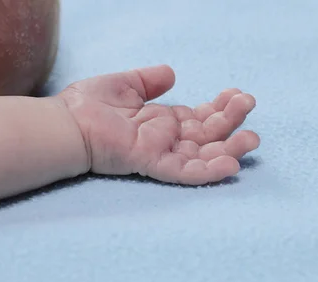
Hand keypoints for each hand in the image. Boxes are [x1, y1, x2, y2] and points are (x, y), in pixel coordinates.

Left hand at [58, 65, 259, 184]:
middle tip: (249, 105)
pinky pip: (184, 172)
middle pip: (207, 135)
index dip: (220, 107)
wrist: (66, 121)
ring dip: (229, 149)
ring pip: (202, 156)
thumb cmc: (88, 104)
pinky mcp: (150, 163)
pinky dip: (207, 171)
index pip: (199, 117)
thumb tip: (172, 73)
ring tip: (252, 139)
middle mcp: (165, 138)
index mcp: (162, 121)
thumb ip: (149, 81)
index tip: (238, 93)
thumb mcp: (125, 84)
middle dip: (231, 122)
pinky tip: (230, 166)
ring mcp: (159, 152)